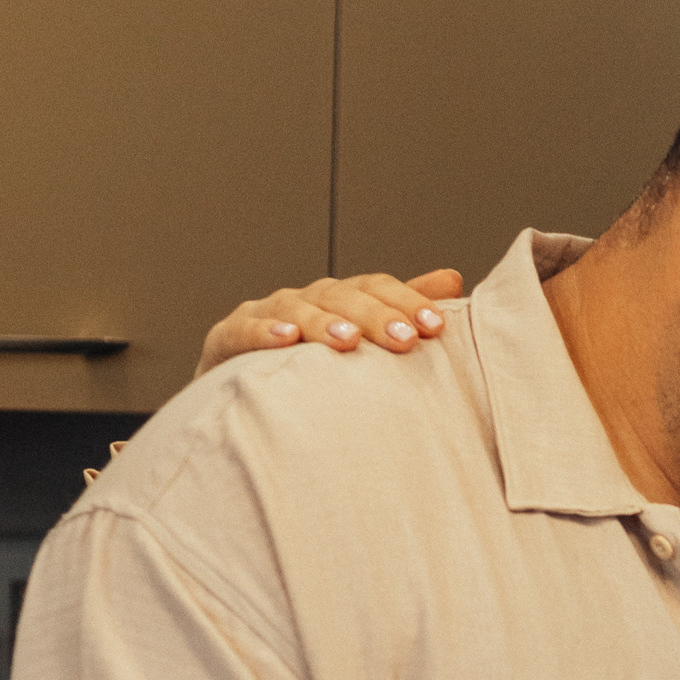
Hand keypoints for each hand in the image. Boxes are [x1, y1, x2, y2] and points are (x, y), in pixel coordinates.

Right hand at [195, 267, 463, 377]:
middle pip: (341, 296)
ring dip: (323, 323)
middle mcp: (304, 300)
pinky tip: (285, 340)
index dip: (406, 301)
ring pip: (296, 309)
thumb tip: (453, 280)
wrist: (240, 399)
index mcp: (338, 300)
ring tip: (347, 341)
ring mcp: (263, 316)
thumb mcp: (361, 342)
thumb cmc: (312, 371)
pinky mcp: (226, 339)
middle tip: (403, 339)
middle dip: (374, 316)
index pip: (375, 288)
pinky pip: (243, 332)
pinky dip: (263, 333)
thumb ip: (400, 311)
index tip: (436, 327)